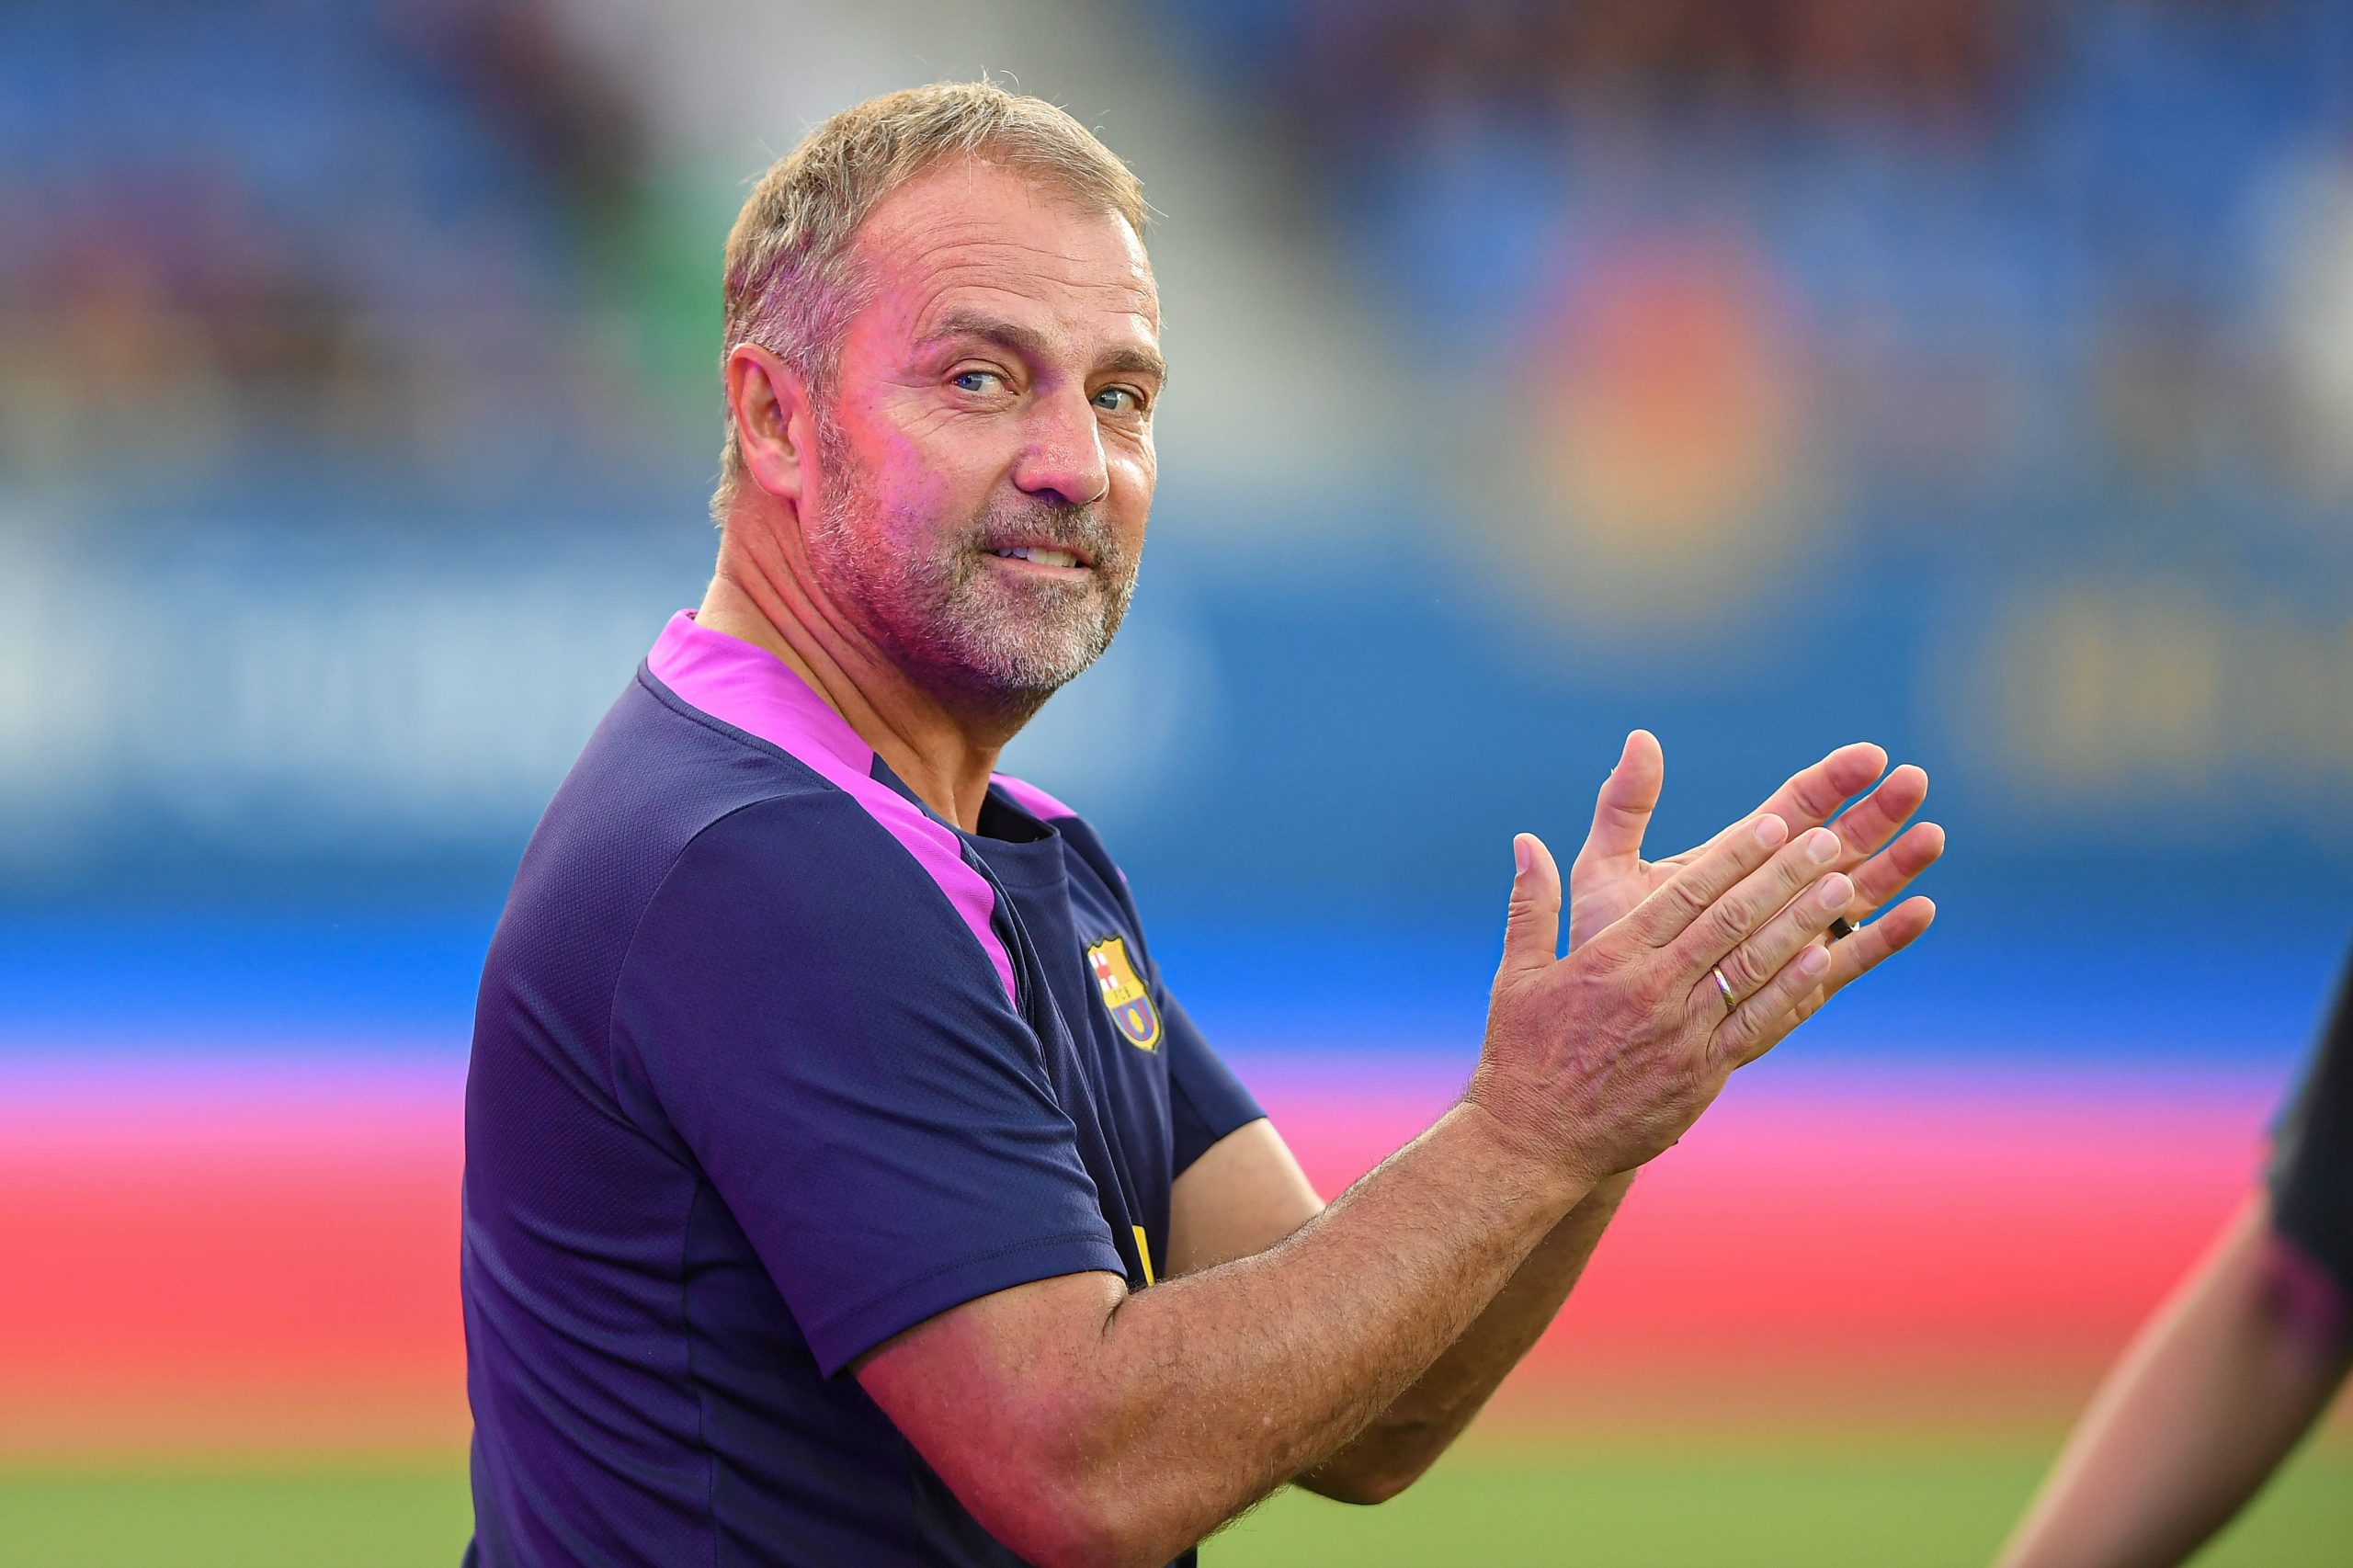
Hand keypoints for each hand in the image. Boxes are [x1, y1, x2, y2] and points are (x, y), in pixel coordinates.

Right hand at [1467, 812, 1859, 1187]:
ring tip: (1842, 886)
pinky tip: (1824, 958)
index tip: (1772, 822)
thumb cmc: (1522, 1054)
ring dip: (1801, 923)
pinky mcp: (1701, 1074)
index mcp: (1612, 958)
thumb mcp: (1518, 973)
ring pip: (1753, 967)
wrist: (1534, 1142)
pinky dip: (1792, 990)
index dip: (1734, 855)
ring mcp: (1683, 1034)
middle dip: (1782, 875)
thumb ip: (1531, 903)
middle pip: (1730, 921)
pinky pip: (1757, 1025)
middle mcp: (1654, 990)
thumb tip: (1525, 841)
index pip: (1684, 894)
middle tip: (1827, 837)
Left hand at [1567, 731, 1940, 1037]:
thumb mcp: (1609, 870)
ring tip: (1934, 835)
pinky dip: (1888, 937)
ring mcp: (1794, 937)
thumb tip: (1640, 737)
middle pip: (1839, 842)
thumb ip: (1625, 808)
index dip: (1834, 780)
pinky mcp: (1802, 985)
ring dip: (1897, 865)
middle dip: (1878, 812)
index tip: (1869, 756)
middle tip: (1915, 780)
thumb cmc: (1604, 944)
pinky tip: (1924, 911)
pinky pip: (1852, 958)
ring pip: (1857, 894)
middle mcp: (1773, 893)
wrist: (1608, 1025)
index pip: (1795, 806)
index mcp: (1736, 858)